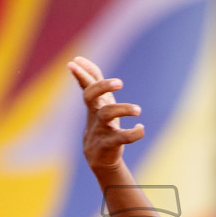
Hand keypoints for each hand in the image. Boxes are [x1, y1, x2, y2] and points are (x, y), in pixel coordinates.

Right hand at [69, 56, 143, 172]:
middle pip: (91, 97)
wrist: (98, 157)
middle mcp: (95, 113)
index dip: (81, 73)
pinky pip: (122, 137)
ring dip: (123, 109)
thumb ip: (92, 81)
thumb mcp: (97, 101)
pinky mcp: (109, 144)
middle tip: (120, 83)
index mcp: (93, 102)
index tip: (74, 61)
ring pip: (107, 115)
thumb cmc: (100, 123)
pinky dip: (134, 133)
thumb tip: (78, 59)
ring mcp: (101, 129)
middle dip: (102, 87)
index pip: (85, 84)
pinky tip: (140, 128)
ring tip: (138, 110)